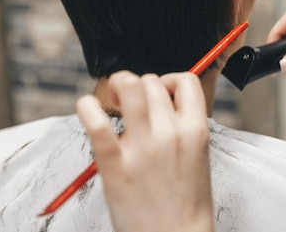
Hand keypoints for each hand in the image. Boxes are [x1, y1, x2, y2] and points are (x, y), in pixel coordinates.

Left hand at [76, 71, 214, 231]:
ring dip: (119, 85)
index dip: (170, 80)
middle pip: (151, 81)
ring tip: (114, 101)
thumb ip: (183, 126)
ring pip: (130, 87)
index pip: (186, 81)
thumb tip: (161, 100)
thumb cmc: (184, 204)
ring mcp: (143, 147)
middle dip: (140, 86)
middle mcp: (170, 134)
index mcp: (195, 131)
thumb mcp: (198, 156)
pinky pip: (97, 123)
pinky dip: (87, 108)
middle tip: (131, 102)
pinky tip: (87, 108)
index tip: (160, 92)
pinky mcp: (115, 164)